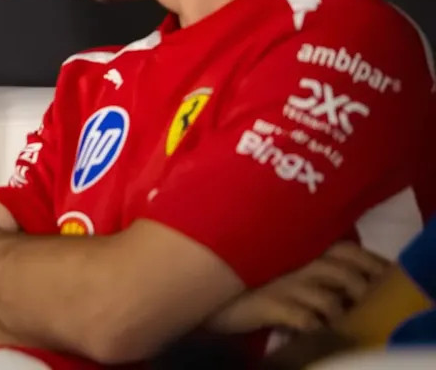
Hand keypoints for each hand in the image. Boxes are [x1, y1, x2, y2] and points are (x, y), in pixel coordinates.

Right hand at [204, 242, 390, 334]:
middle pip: (343, 269)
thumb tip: (328, 261)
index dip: (369, 261)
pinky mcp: (269, 307)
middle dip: (360, 286)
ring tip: (334, 318)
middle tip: (361, 299)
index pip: (345, 248)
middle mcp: (294, 263)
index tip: (381, 274)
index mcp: (296, 247)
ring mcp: (282, 285)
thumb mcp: (267, 256)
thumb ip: (293, 252)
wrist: (196, 286)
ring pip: (329, 298)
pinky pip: (305, 319)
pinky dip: (315, 325)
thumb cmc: (234, 272)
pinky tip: (311, 327)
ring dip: (338, 311)